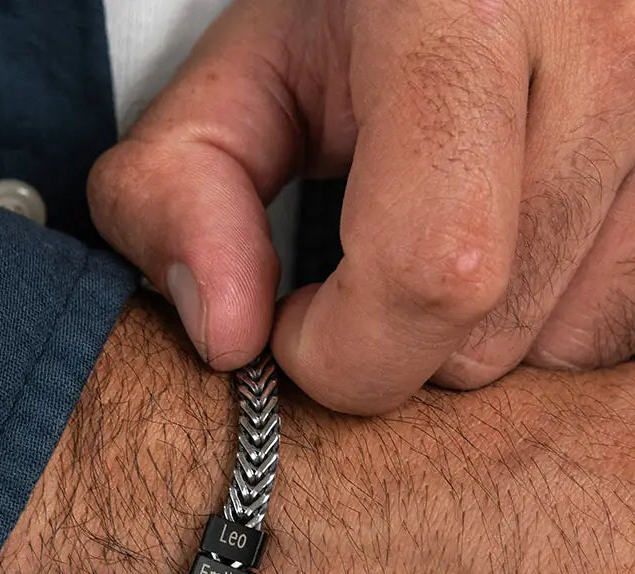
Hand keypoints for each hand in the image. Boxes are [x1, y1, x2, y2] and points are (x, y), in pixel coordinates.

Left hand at [89, 0, 634, 412]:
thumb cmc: (345, 20)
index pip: (429, 266)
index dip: (343, 348)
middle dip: (394, 348)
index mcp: (459, 15)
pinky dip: (550, 319)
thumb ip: (176, 198)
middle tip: (359, 277)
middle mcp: (603, 46)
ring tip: (437, 247)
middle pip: (488, 334)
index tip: (293, 324)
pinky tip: (507, 254)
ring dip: (476, 337)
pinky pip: (624, 319)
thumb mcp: (232, 88)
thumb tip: (227, 340)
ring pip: (567, 343)